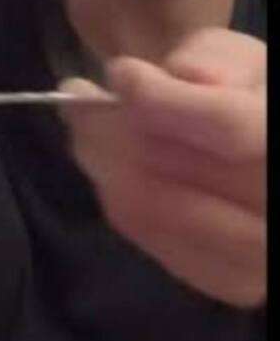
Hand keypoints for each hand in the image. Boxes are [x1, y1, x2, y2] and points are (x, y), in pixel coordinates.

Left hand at [60, 29, 265, 307]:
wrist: (269, 170)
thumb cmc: (255, 102)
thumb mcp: (249, 65)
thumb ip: (221, 59)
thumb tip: (184, 73)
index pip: (229, 126)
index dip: (163, 99)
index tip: (120, 73)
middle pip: (181, 169)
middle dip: (115, 128)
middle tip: (79, 99)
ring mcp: (260, 259)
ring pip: (155, 208)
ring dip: (105, 162)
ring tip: (84, 127)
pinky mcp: (231, 281)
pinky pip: (150, 237)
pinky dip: (116, 195)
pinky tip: (108, 165)